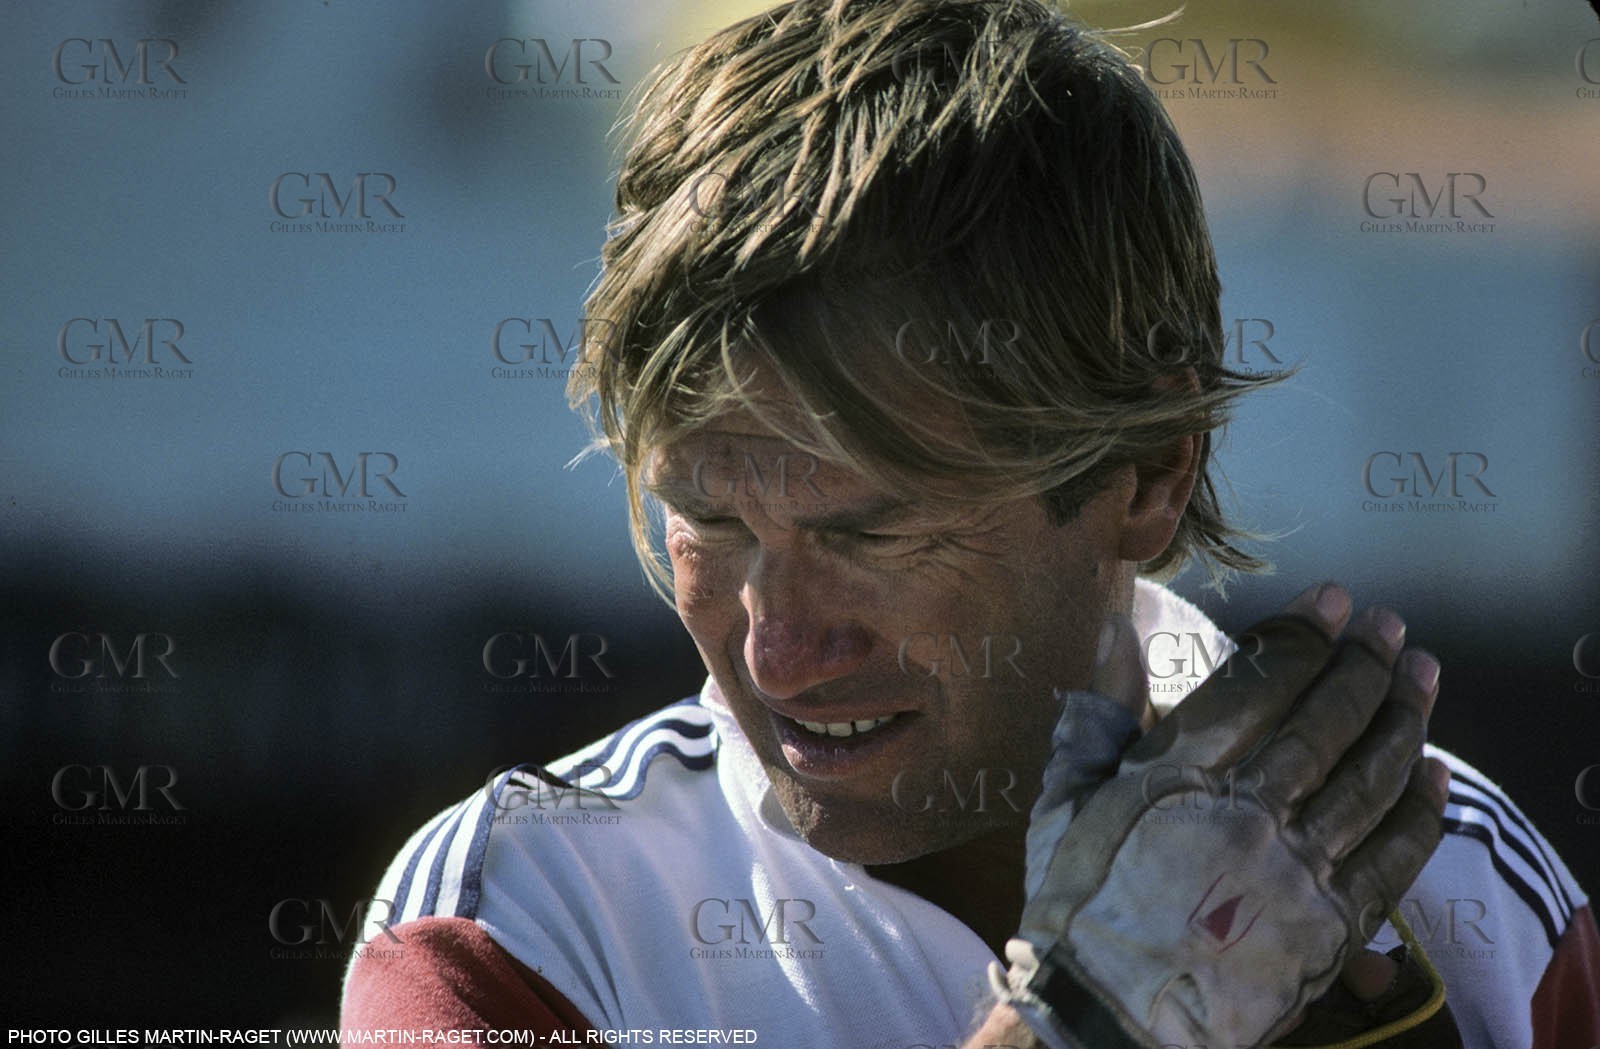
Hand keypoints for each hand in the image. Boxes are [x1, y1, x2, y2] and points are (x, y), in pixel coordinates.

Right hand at [999, 582, 1450, 1048]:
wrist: (1106, 1015)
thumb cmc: (1077, 905)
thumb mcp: (1064, 801)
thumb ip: (1096, 717)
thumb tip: (1117, 633)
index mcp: (1177, 776)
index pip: (1259, 684)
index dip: (1302, 636)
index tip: (1333, 601)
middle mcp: (1245, 810)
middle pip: (1325, 721)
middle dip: (1363, 664)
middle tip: (1389, 628)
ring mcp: (1293, 868)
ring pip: (1367, 778)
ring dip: (1402, 719)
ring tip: (1422, 676)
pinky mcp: (1325, 923)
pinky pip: (1389, 857)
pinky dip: (1416, 810)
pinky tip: (1431, 772)